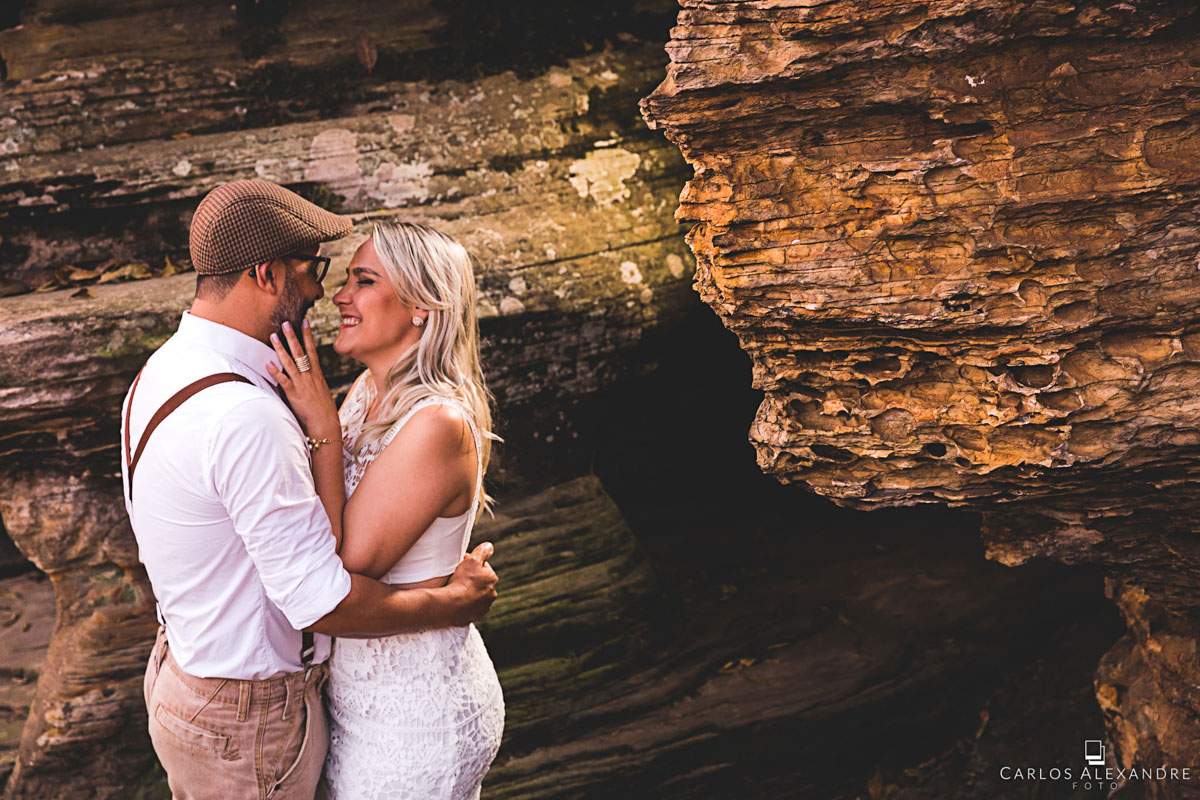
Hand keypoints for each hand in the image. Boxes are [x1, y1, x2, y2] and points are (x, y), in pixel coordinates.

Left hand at [267, 320, 339, 439]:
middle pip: (300, 352)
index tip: (304, 322)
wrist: (325, 424)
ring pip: (290, 362)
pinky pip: (283, 380)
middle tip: (286, 323)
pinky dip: (275, 371)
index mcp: (317, 374)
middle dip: (293, 336)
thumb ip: (312, 382)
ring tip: (273, 336)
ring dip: (281, 348)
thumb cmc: (323, 411)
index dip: (308, 335)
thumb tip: (306, 376)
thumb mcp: (321, 392)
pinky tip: (268, 362)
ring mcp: (302, 384)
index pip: (312, 350)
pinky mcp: (294, 394)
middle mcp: (310, 376)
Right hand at [447, 542, 497, 624]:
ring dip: (469, 592)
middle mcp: (492, 593)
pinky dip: (466, 604)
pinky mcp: (476, 616)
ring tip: (456, 590)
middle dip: (472, 579)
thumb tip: (490, 546)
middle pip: (480, 582)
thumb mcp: (472, 560)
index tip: (461, 565)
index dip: (471, 565)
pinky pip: (471, 607)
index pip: (482, 568)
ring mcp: (484, 606)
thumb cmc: (462, 580)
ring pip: (476, 595)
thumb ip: (483, 551)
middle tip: (458, 577)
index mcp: (492, 578)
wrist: (452, 605)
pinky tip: (457, 601)